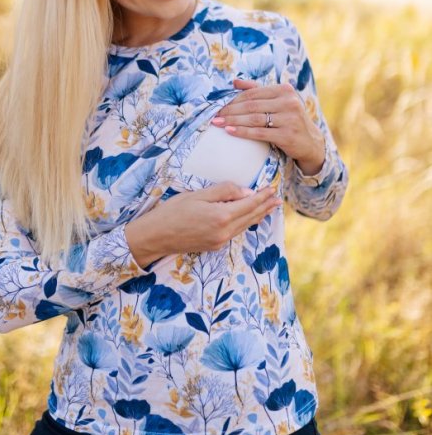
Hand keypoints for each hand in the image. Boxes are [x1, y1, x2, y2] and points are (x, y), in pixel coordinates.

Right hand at [124, 181, 281, 267]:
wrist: (156, 237)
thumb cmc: (172, 211)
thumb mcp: (198, 195)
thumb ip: (224, 191)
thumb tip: (246, 192)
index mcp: (221, 216)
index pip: (249, 204)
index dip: (262, 196)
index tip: (271, 188)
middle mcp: (224, 232)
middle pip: (251, 217)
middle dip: (265, 207)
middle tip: (277, 199)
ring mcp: (220, 241)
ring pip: (245, 226)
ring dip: (259, 216)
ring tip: (269, 208)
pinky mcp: (215, 246)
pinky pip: (236, 232)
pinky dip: (246, 223)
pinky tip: (249, 218)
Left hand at [211, 78, 325, 175]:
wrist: (310, 142)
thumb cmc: (289, 119)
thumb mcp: (278, 102)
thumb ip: (257, 90)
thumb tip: (235, 82)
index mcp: (285, 90)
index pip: (253, 93)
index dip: (234, 99)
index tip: (219, 105)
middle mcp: (289, 102)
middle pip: (252, 106)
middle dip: (230, 110)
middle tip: (215, 115)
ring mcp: (290, 119)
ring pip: (254, 119)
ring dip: (233, 120)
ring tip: (218, 123)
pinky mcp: (288, 135)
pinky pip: (259, 133)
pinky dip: (243, 132)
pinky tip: (230, 131)